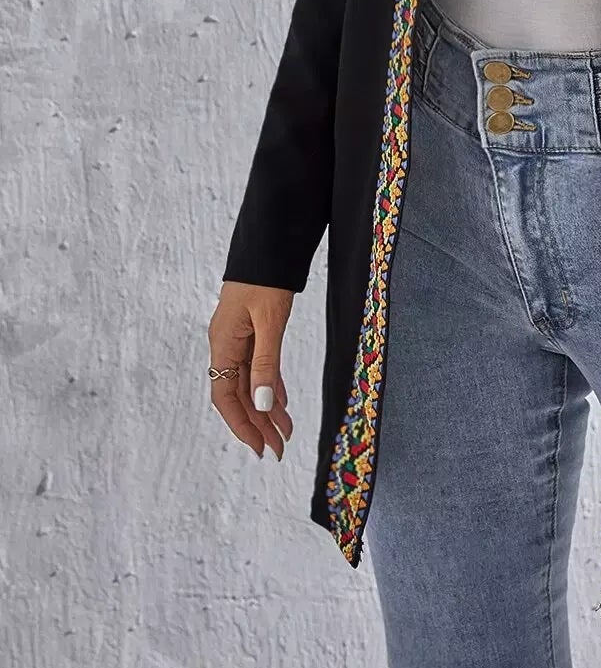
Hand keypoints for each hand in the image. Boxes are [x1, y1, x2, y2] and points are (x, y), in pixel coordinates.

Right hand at [208, 281, 295, 460]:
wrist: (269, 242)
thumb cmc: (265, 277)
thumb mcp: (269, 321)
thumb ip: (266, 363)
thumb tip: (264, 405)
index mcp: (222, 344)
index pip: (225, 396)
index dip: (241, 424)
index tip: (259, 447)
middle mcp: (226, 345)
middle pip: (239, 394)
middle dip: (258, 423)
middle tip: (278, 449)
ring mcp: (238, 338)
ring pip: (250, 382)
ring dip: (267, 407)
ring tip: (285, 432)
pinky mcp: (252, 330)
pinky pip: (258, 365)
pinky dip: (270, 384)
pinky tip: (281, 402)